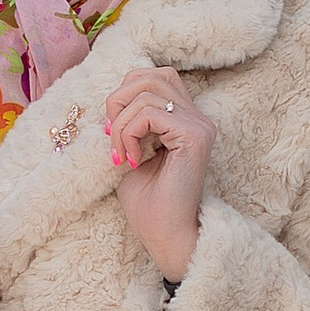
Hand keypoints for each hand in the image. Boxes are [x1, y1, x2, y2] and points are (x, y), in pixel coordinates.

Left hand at [104, 62, 211, 282]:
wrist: (164, 234)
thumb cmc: (147, 202)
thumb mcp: (129, 150)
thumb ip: (126, 120)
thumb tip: (111, 97)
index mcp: (185, 117)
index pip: (152, 77)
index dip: (123, 94)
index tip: (111, 132)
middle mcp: (197, 117)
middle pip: (150, 76)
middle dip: (118, 101)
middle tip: (110, 137)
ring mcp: (199, 125)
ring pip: (147, 91)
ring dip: (120, 123)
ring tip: (120, 154)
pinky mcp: (194, 137)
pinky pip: (150, 113)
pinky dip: (129, 133)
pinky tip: (130, 160)